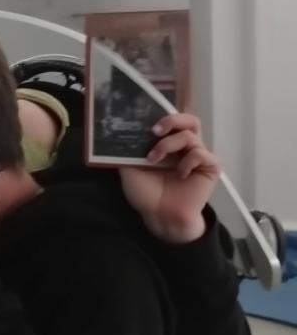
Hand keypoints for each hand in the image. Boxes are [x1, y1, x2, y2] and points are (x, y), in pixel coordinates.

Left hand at [120, 113, 219, 242]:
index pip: (172, 122)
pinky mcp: (210, 168)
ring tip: (155, 160)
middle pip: (189, 120)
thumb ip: (130, 148)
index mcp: (168, 144)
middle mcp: (184, 148)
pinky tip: (180, 174)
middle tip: (155, 131)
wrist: (159, 216)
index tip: (145, 124)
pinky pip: (203, 154)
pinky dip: (189, 161)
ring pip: (190, 136)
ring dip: (168, 145)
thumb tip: (124, 130)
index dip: (162, 117)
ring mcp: (198, 157)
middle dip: (172, 120)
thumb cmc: (147, 194)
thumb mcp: (129, 167)